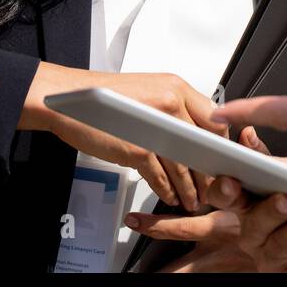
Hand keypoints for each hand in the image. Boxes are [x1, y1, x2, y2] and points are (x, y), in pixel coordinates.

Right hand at [23, 64, 226, 211]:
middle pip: (203, 145)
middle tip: (211, 187)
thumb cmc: (103, 97)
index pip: (214, 119)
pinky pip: (161, 176)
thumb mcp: (147, 91)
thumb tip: (191, 131)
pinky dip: (167, 190)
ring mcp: (155, 126)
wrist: (68, 101)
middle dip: (209, 171)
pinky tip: (169, 196)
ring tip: (193, 199)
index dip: (218, 144)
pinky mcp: (138, 148)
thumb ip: (172, 107)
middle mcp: (170, 102)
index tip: (218, 159)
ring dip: (190, 188)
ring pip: (184, 164)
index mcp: (175, 87)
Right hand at [128, 127, 286, 272]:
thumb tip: (247, 134)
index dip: (224, 191)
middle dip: (274, 212)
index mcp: (248, 206)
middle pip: (256, 227)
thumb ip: (270, 159)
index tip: (232, 181)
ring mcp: (279, 262)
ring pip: (286, 248)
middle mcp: (257, 237)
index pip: (224, 199)